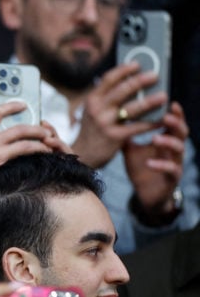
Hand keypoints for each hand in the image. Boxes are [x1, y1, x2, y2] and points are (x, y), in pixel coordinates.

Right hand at [0, 103, 64, 199]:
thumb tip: (7, 139)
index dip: (12, 105)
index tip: (24, 105)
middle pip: (18, 126)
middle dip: (36, 128)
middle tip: (46, 131)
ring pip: (24, 138)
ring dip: (40, 139)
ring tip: (49, 142)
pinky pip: (24, 150)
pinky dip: (37, 150)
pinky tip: (43, 153)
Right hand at [72, 63, 164, 168]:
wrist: (82, 155)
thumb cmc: (93, 130)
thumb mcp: (93, 111)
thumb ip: (107, 98)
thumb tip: (132, 83)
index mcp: (92, 100)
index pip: (109, 79)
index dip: (124, 70)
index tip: (137, 64)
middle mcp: (97, 110)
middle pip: (123, 90)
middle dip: (141, 81)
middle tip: (154, 76)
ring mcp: (105, 123)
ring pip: (133, 108)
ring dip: (151, 101)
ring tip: (163, 96)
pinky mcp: (115, 137)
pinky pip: (138, 127)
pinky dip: (151, 122)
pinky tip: (160, 118)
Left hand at [124, 101, 187, 225]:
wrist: (145, 194)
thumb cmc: (141, 168)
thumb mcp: (131, 150)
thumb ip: (126, 136)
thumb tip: (114, 119)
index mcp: (166, 140)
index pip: (173, 124)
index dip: (175, 113)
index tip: (170, 102)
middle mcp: (174, 150)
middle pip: (182, 133)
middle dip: (176, 123)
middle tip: (166, 116)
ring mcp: (175, 163)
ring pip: (179, 149)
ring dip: (168, 142)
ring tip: (155, 138)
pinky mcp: (172, 178)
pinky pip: (171, 170)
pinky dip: (161, 165)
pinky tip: (150, 163)